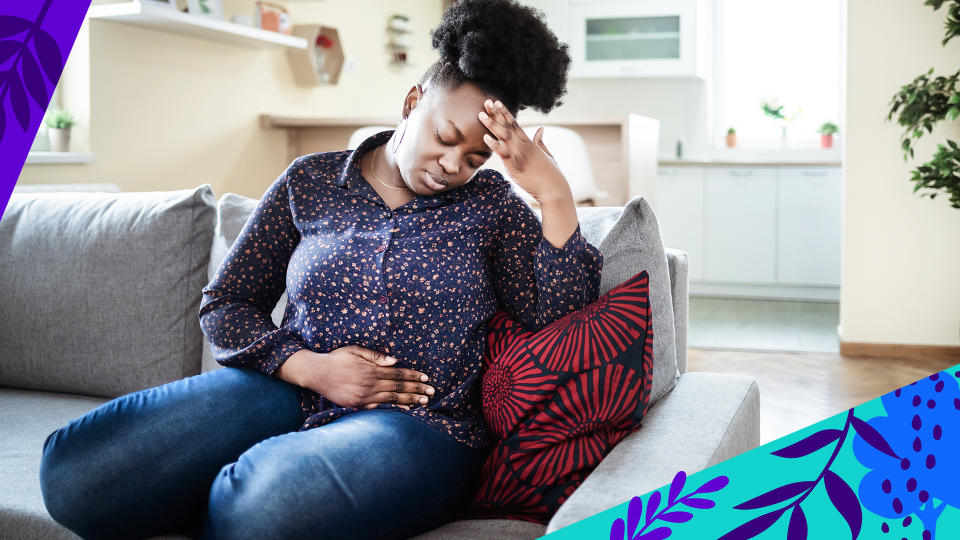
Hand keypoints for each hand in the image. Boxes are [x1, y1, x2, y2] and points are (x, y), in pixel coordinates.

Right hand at [277, 346, 433, 409]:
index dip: (413, 377)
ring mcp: (363, 397)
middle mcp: (369, 384)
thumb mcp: (355, 350)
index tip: (426, 379)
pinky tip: (404, 410)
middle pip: (398, 388)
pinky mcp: (356, 405)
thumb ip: (375, 356)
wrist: (315, 372)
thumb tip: (395, 361)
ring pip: (391, 400)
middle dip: (416, 390)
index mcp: (370, 369)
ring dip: (409, 401)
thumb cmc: (336, 358)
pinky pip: (378, 409)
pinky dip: (393, 409)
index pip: (397, 374)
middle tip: (431, 393)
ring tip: (423, 402)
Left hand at [477, 98, 568, 201]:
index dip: (505, 113)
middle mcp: (524, 146)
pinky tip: (485, 137)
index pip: (515, 124)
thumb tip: (541, 129)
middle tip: (486, 101)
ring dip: (492, 125)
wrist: (554, 189)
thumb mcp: (547, 155)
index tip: (496, 103)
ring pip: (503, 136)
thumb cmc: (551, 174)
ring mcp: (519, 155)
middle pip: (507, 126)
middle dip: (496, 114)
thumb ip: (541, 142)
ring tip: (481, 115)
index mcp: (529, 143)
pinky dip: (495, 145)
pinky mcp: (515, 166)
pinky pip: (503, 154)